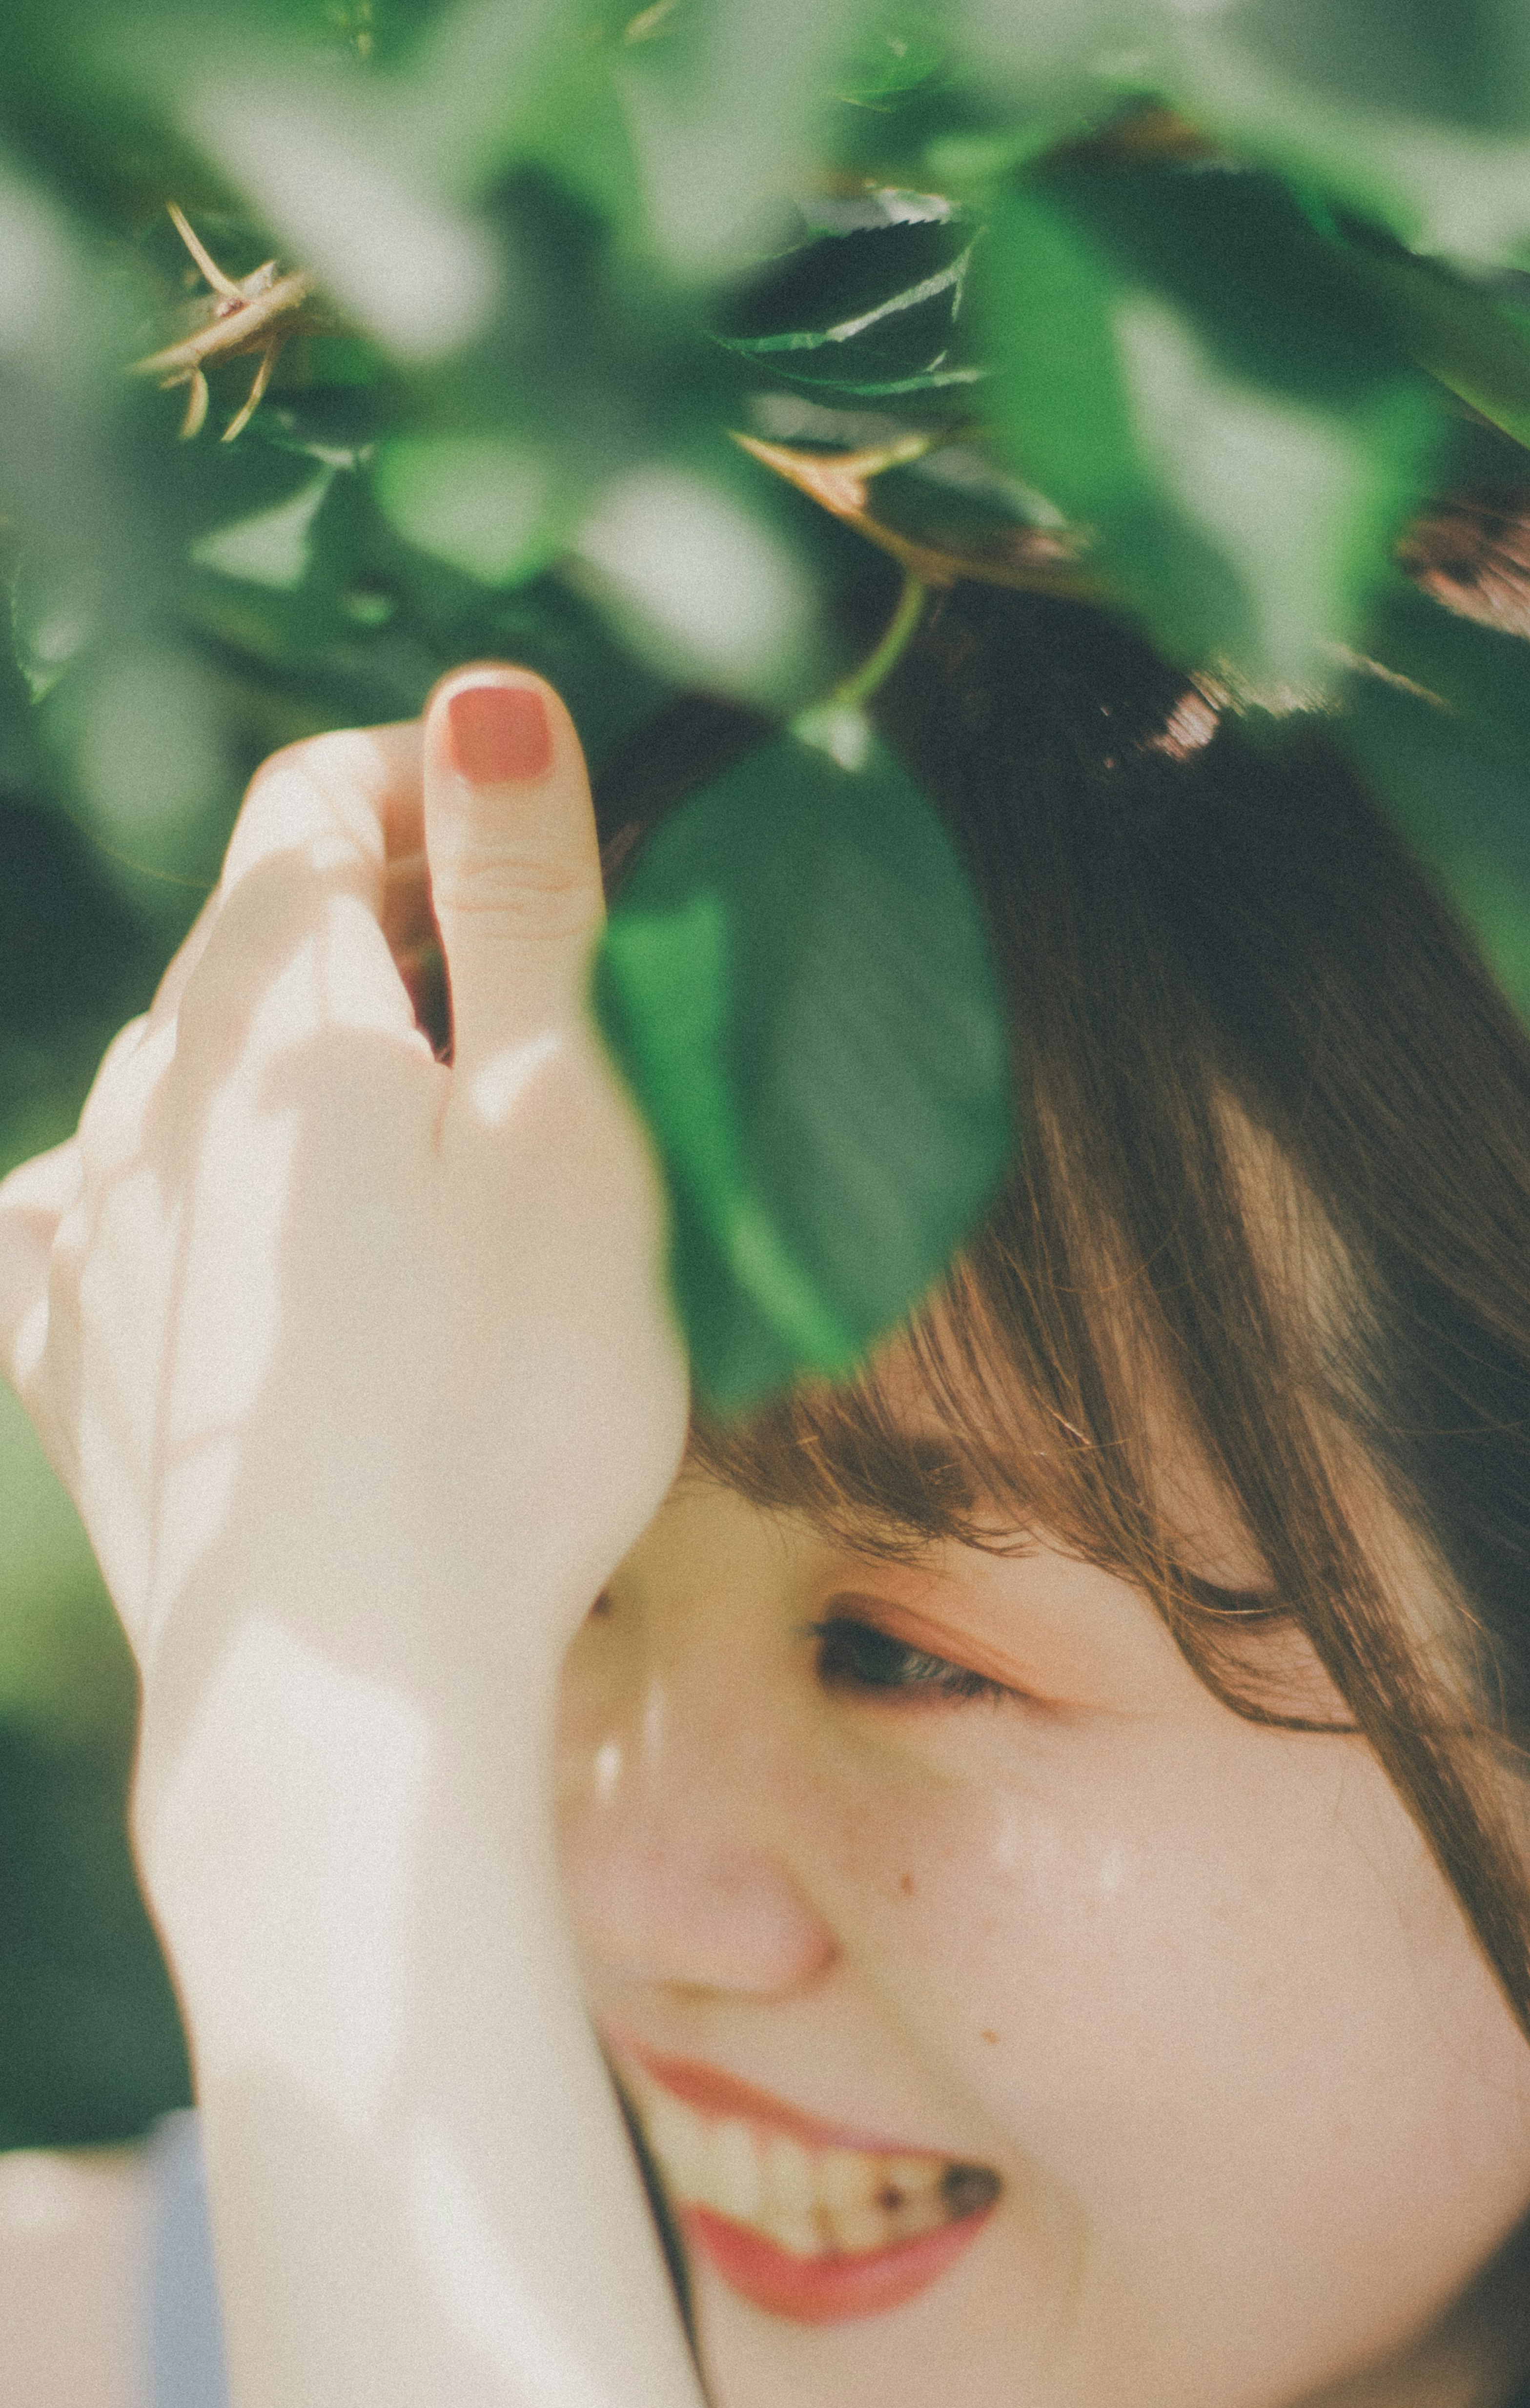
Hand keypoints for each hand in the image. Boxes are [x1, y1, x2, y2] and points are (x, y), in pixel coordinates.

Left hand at [0, 667, 686, 1758]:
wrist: (355, 1695)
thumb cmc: (501, 1407)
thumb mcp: (565, 1127)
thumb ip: (523, 900)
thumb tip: (489, 697)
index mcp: (270, 1010)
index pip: (315, 797)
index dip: (432, 775)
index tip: (542, 819)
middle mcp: (136, 1095)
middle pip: (253, 934)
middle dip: (389, 921)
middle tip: (535, 994)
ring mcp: (85, 1233)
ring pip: (184, 1074)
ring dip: (303, 1065)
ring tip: (423, 1149)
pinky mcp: (71, 1361)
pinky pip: (102, 1216)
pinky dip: (184, 1191)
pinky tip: (233, 1245)